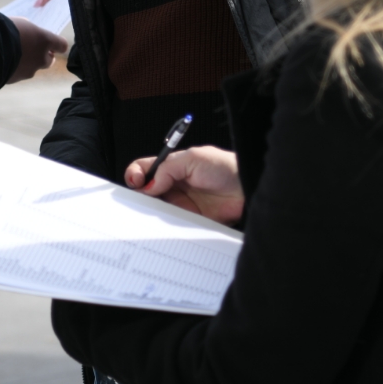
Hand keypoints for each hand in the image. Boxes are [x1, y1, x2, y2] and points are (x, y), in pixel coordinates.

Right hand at [8, 17, 67, 82]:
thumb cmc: (3, 29)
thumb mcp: (19, 23)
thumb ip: (29, 31)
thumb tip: (29, 35)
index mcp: (44, 40)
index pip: (62, 45)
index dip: (57, 45)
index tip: (52, 44)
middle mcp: (40, 59)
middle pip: (49, 61)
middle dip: (42, 56)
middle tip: (32, 49)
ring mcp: (28, 71)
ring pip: (32, 69)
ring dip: (26, 63)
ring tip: (11, 54)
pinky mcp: (15, 80)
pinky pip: (17, 74)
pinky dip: (13, 69)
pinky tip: (2, 61)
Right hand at [125, 145, 244, 225]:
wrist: (247, 188)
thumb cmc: (225, 168)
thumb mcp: (193, 158)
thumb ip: (167, 169)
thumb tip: (149, 185)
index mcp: (172, 167)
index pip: (145, 169)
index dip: (135, 174)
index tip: (136, 181)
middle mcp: (173, 185)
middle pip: (146, 191)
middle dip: (139, 195)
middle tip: (141, 199)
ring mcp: (180, 203)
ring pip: (156, 209)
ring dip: (150, 211)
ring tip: (154, 211)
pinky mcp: (188, 220)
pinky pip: (171, 224)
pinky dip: (165, 225)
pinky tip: (166, 222)